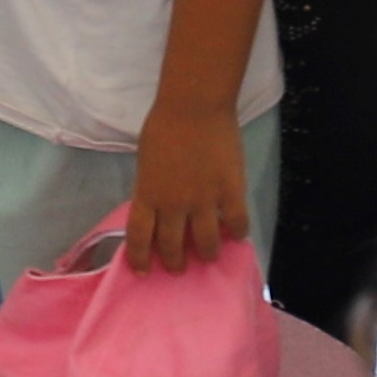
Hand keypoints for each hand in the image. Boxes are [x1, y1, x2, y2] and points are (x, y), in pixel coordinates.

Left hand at [124, 101, 250, 272]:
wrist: (194, 105)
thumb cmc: (164, 125)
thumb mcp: (146, 161)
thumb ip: (151, 187)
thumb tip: (158, 206)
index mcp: (148, 195)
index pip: (139, 237)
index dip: (140, 258)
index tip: (143, 270)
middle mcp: (173, 205)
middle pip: (172, 246)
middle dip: (175, 262)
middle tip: (179, 267)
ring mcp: (204, 201)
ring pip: (206, 243)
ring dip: (207, 254)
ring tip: (209, 255)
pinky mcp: (230, 192)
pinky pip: (236, 223)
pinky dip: (237, 233)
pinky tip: (237, 234)